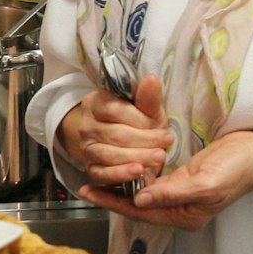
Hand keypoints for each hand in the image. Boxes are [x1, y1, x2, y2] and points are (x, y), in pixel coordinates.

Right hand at [56, 73, 170, 189]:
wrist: (122, 141)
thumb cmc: (137, 121)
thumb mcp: (145, 109)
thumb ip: (148, 97)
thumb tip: (152, 79)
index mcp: (97, 103)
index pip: (116, 111)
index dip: (141, 121)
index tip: (163, 128)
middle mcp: (87, 125)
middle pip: (115, 134)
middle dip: (144, 141)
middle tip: (166, 145)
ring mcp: (87, 147)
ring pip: (110, 154)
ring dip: (137, 157)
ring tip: (158, 158)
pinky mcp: (90, 167)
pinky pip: (102, 173)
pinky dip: (120, 174)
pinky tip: (137, 172)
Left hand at [77, 128, 252, 231]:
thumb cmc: (239, 168)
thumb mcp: (206, 182)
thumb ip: (172, 192)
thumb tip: (140, 199)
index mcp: (185, 215)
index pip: (140, 211)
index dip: (113, 202)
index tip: (88, 192)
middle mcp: (180, 207)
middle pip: (138, 203)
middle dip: (113, 193)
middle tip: (85, 182)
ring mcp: (182, 192)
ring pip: (144, 190)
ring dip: (122, 181)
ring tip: (97, 173)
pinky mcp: (184, 176)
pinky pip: (155, 178)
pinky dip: (138, 171)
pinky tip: (124, 164)